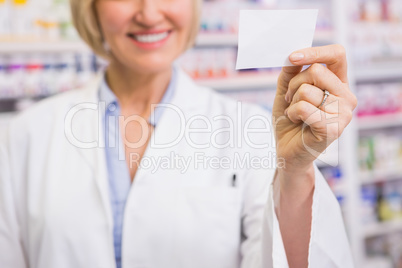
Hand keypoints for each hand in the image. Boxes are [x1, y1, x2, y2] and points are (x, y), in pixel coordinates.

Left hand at [273, 45, 356, 173]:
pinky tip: (296, 122)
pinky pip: (303, 108)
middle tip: (291, 99)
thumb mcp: (286, 91)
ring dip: (292, 102)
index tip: (293, 57)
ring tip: (295, 114)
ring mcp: (343, 113)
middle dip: (294, 84)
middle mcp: (346, 96)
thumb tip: (293, 56)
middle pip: (317, 70)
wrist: (287, 150)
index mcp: (338, 83)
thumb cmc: (290, 120)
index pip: (337, 55)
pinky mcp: (333, 128)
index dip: (315, 52)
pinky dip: (292, 113)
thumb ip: (290, 72)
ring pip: (307, 90)